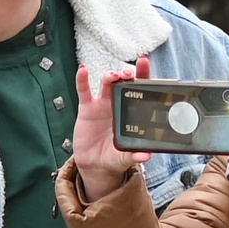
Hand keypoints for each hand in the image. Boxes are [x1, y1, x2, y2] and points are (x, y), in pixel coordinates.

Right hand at [68, 57, 153, 201]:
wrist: (95, 164)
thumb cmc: (114, 157)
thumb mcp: (125, 157)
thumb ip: (134, 155)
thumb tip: (146, 156)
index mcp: (132, 112)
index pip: (140, 89)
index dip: (143, 74)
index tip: (144, 63)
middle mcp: (118, 104)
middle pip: (124, 82)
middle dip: (127, 74)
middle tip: (129, 73)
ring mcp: (102, 104)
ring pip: (106, 83)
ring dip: (110, 76)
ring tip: (113, 76)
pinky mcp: (87, 108)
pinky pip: (84, 91)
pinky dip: (82, 80)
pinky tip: (83, 70)